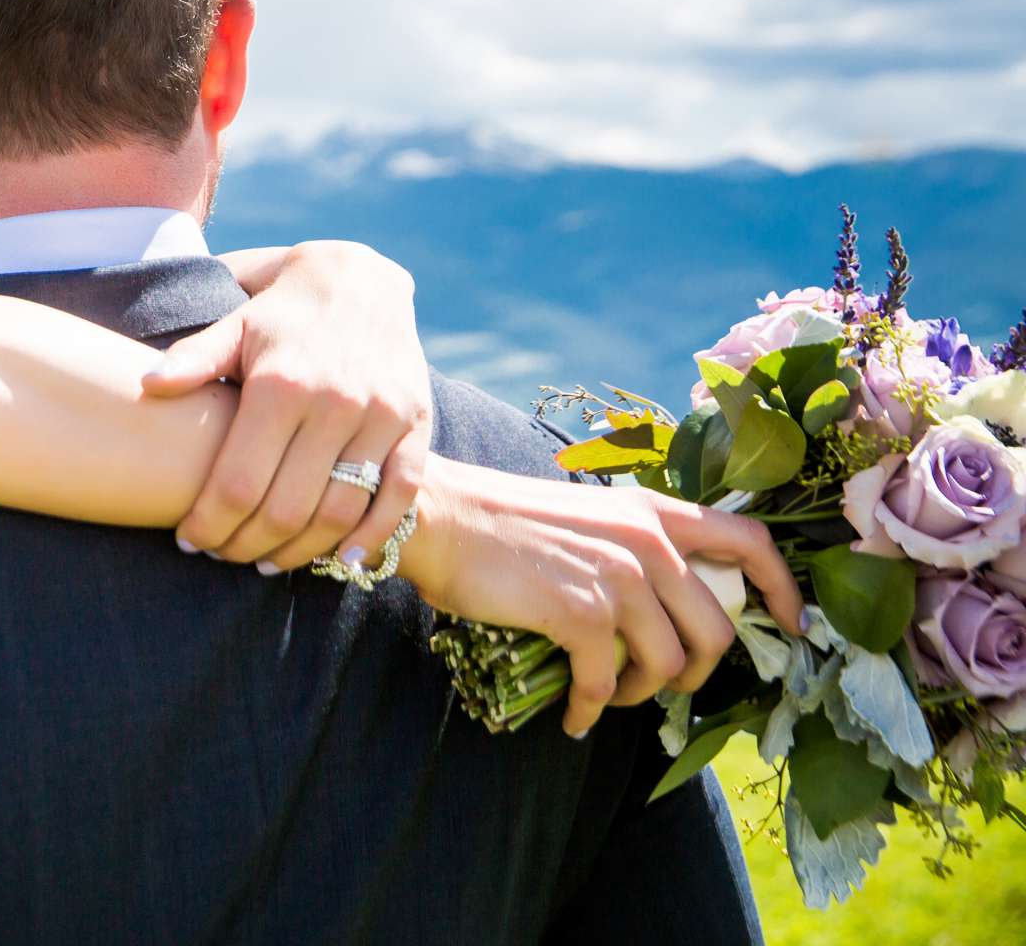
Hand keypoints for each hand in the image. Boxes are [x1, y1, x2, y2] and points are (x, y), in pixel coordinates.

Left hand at [150, 241, 432, 571]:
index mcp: (280, 384)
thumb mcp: (234, 323)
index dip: (210, 523)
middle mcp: (334, 403)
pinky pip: (399, 495)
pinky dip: (372, 536)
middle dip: (246, 545)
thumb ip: (194, 358)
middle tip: (222, 557)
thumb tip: (146, 386)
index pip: (238, 482)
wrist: (360, 277)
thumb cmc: (280, 309)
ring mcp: (380, 416)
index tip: (189, 541)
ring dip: (300, 551)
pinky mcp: (415, 424)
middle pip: (286, 508)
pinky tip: (341, 560)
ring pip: (339, 511)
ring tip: (267, 562)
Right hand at [399, 456, 808, 737]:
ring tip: (610, 696)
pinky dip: (591, 711)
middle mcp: (648, 541)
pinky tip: (574, 719)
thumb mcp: (589, 516)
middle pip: (716, 628)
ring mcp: (619, 577)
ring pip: (667, 663)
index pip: (749, 544)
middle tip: (664, 683)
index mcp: (653, 512)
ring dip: (641, 694)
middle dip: (695, 671)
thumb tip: (667, 603)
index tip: (791, 624)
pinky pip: (606, 684)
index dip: (782, 589)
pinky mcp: (581, 613)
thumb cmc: (503, 520)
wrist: (441, 518)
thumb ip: (635, 544)